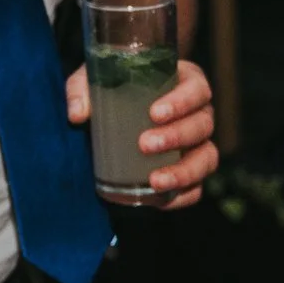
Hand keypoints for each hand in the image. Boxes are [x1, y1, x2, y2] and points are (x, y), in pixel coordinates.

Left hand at [66, 58, 217, 208]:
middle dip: (176, 136)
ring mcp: (197, 145)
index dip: (182, 101)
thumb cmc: (109, 90)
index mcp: (182, 83)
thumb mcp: (93, 82)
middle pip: (203, 125)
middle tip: (144, 145)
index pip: (197, 89)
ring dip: (184, 171)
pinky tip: (161, 200)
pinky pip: (197, 188)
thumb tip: (77, 115)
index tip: (154, 113)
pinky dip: (182, 196)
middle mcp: (197, 114)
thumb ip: (81, 90)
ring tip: (155, 181)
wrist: (108, 118)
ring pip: (207, 159)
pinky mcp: (190, 172)